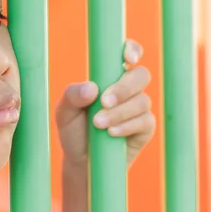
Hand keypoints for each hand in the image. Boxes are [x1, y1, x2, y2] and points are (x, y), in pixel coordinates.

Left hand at [55, 39, 154, 168]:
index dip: (132, 50)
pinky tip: (112, 133)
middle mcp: (128, 89)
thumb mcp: (64, 112)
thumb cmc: (73, 129)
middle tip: (104, 101)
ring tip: (98, 124)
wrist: (81, 161)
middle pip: (141, 75)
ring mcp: (139, 108)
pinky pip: (145, 121)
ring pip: (142, 100)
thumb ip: (73, 95)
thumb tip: (92, 87)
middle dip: (123, 88)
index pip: (128, 54)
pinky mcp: (145, 128)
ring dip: (120, 112)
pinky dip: (127, 126)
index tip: (127, 58)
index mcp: (110, 76)